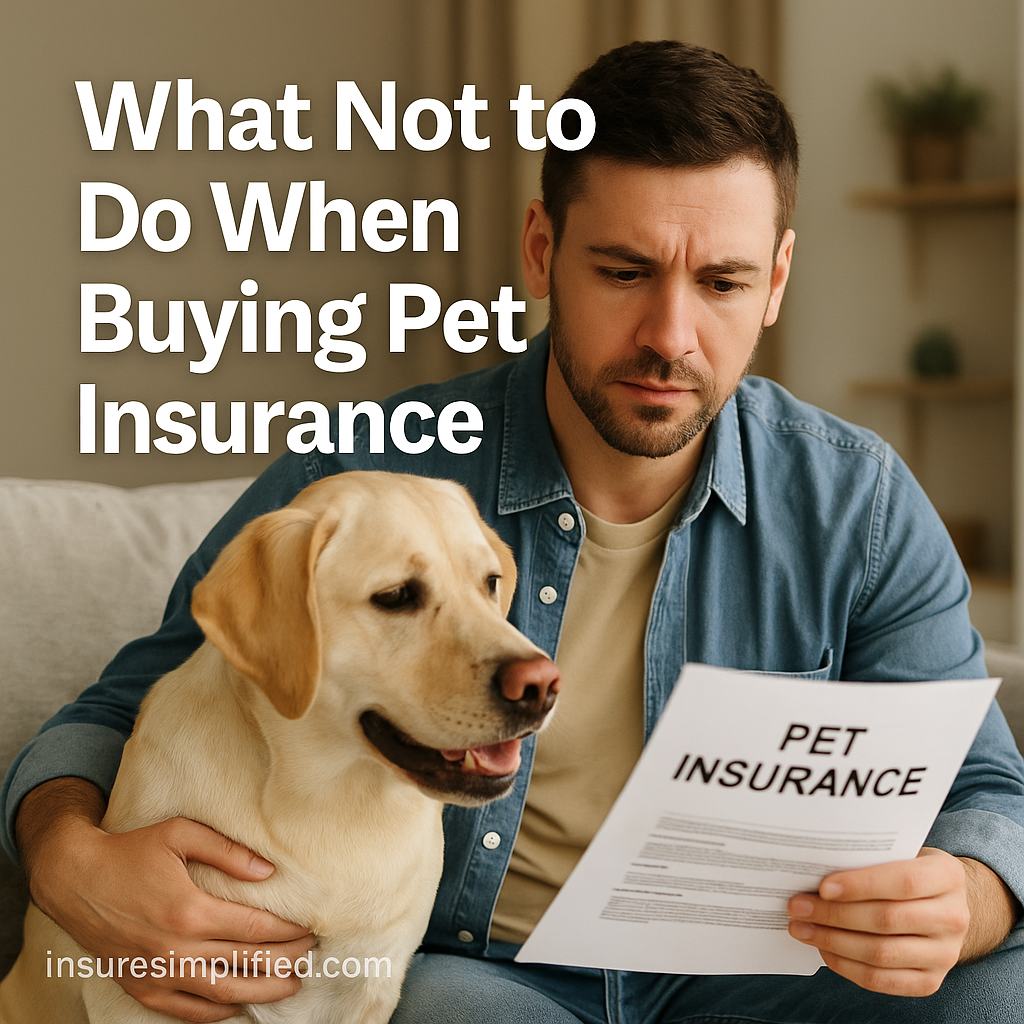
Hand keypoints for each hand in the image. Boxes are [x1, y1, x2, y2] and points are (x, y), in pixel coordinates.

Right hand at [17, 778, 314, 1021]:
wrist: (74, 880)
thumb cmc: (130, 850)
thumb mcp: (180, 833)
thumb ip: (227, 850)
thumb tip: (268, 870)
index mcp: (189, 910)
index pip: (255, 930)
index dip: (289, 932)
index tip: (311, 928)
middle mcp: (174, 948)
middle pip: (246, 963)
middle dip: (286, 961)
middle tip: (311, 955)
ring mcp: (157, 973)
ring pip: (222, 994)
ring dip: (261, 992)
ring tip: (291, 985)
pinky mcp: (141, 987)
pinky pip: (186, 1011)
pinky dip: (217, 1012)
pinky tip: (239, 1004)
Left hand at [787, 847, 1018, 996]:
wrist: (943, 905)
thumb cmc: (907, 870)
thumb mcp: (899, 853)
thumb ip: (869, 859)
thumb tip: (814, 870)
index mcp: (948, 876)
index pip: (903, 882)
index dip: (860, 885)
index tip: (822, 887)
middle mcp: (954, 917)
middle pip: (886, 920)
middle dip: (834, 915)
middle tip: (797, 907)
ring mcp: (946, 954)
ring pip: (881, 953)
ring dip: (833, 941)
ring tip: (800, 928)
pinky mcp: (930, 981)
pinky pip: (882, 980)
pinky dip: (846, 966)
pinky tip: (823, 950)